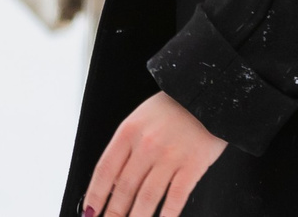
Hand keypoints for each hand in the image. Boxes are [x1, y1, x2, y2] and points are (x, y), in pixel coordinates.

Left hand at [84, 91, 227, 216]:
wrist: (207, 93)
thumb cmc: (173, 108)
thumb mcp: (141, 119)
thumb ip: (126, 148)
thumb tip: (114, 182)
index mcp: (129, 131)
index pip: (105, 169)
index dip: (95, 194)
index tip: (90, 211)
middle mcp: (146, 145)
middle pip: (124, 188)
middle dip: (113, 213)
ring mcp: (170, 156)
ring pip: (147, 197)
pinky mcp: (192, 165)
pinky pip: (175, 198)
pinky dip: (166, 215)